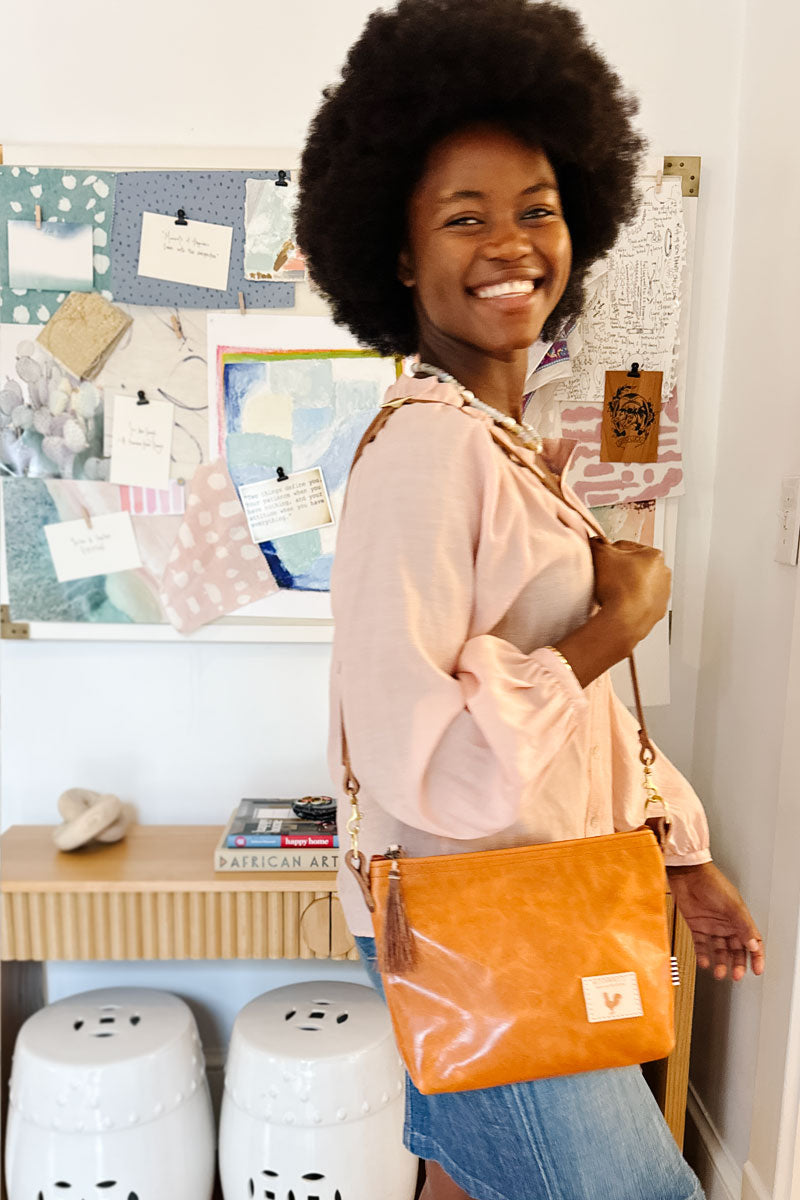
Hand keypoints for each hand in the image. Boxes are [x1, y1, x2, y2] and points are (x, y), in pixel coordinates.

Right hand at [589, 539, 670, 647]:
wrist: (624, 619)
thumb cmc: (619, 587)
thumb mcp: (601, 555)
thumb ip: (597, 543)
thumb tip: (594, 542)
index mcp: (654, 555)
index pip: (627, 547)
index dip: (610, 553)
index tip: (603, 560)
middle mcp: (663, 574)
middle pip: (635, 566)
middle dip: (621, 569)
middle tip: (606, 576)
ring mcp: (662, 594)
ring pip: (639, 585)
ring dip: (626, 586)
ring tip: (610, 592)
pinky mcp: (657, 611)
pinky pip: (640, 602)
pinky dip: (630, 602)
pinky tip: (618, 604)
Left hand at [666, 861, 764, 980]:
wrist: (687, 874)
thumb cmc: (711, 882)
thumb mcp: (732, 905)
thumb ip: (743, 926)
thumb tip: (754, 944)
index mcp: (739, 918)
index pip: (752, 941)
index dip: (756, 956)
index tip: (757, 970)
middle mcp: (726, 923)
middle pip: (736, 949)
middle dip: (738, 963)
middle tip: (736, 975)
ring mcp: (711, 925)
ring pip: (719, 950)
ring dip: (720, 962)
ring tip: (719, 973)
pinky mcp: (696, 925)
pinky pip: (701, 945)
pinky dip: (703, 955)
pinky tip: (704, 963)